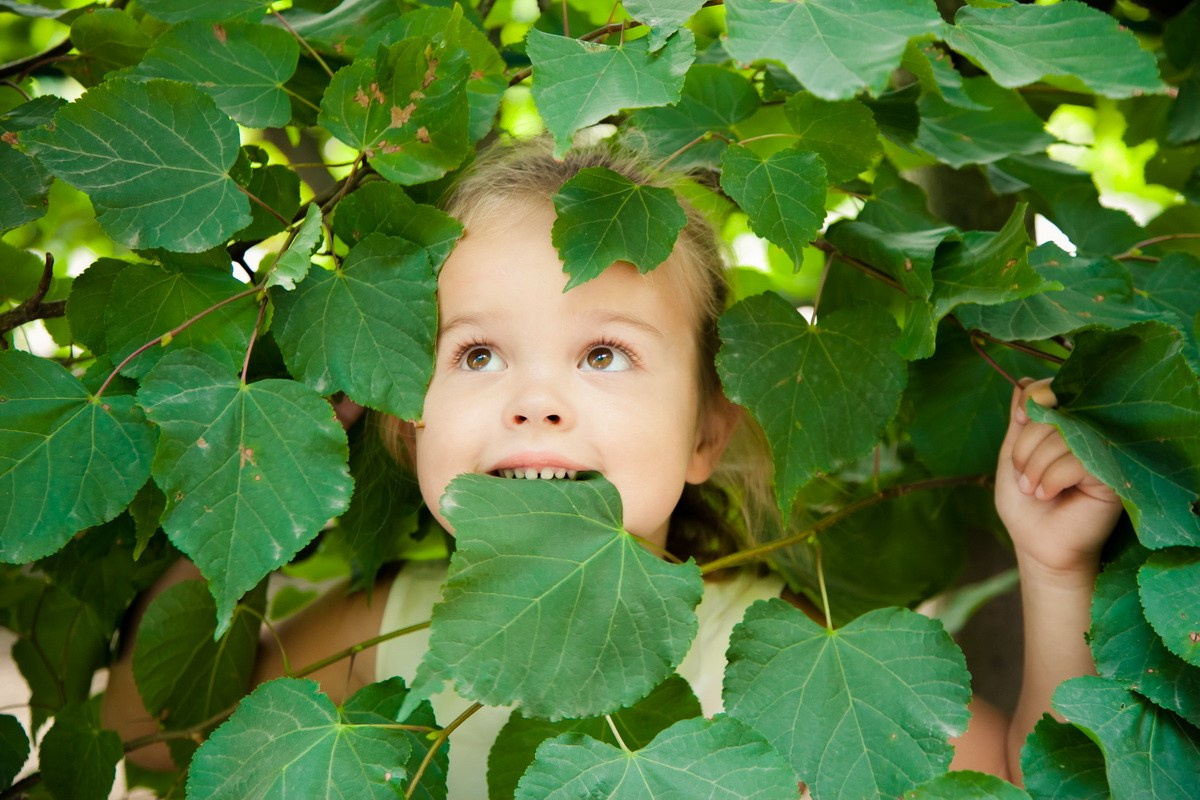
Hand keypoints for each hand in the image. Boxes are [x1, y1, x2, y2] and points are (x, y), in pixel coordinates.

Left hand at [995, 378, 1122, 581]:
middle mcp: (1084, 431)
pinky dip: (1051, 478)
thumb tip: (1024, 380)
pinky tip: (1049, 494)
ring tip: (1034, 490)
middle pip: (1050, 411)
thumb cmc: (1025, 504)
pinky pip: (1075, 460)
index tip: (1019, 420)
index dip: (1030, 400)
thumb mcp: (1012, 457)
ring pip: (1060, 436)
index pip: (1047, 389)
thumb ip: (1020, 422)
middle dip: (1025, 445)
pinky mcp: (1110, 473)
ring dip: (1035, 466)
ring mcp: (1099, 450)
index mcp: (1062, 424)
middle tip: (1022, 476)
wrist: (1039, 544)